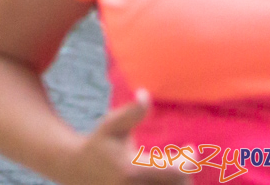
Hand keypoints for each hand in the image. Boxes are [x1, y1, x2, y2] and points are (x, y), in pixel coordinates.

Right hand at [59, 92, 193, 184]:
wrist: (80, 170)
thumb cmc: (100, 143)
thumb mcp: (111, 125)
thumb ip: (131, 113)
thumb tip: (145, 93)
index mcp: (131, 170)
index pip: (176, 171)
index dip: (189, 160)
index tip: (189, 148)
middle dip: (185, 170)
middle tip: (182, 156)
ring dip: (179, 180)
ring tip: (175, 167)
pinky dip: (171, 184)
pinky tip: (167, 176)